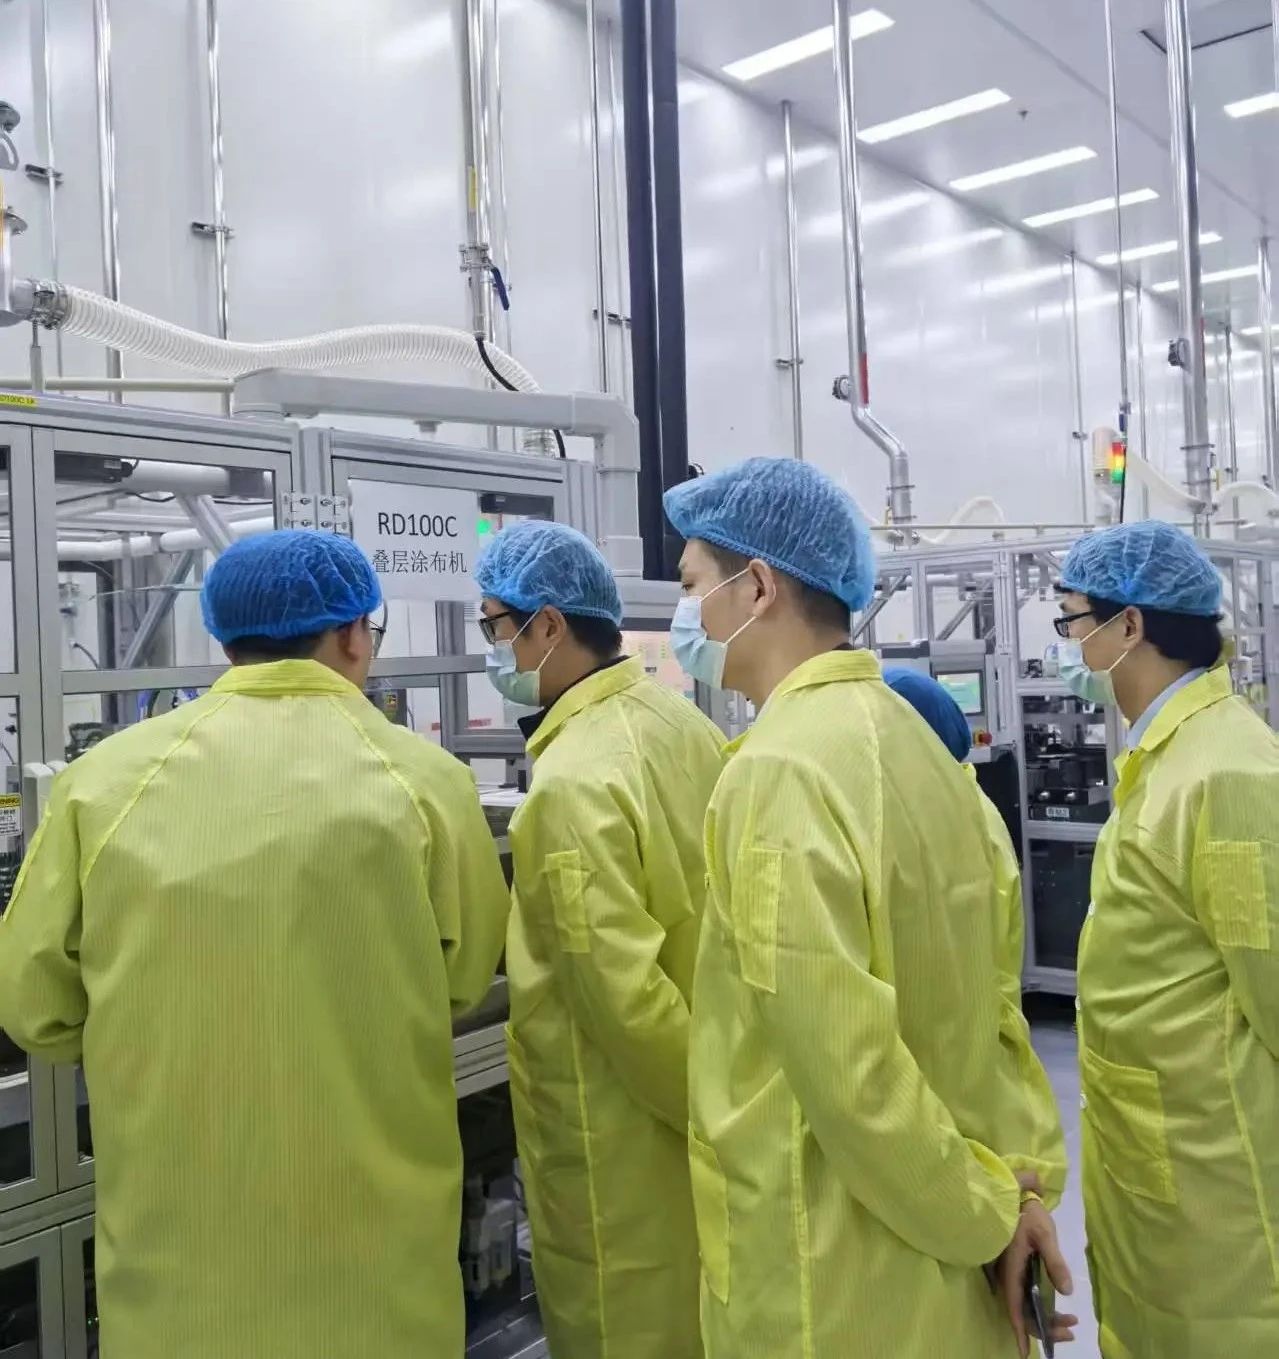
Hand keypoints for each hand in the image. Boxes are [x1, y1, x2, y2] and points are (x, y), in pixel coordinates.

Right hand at [997, 1199, 1077, 1356]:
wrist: (1014, 1196)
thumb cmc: (1027, 1214)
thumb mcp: (1044, 1234)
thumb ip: (1055, 1262)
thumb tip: (1067, 1292)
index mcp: (1011, 1270)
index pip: (1015, 1307)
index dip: (1020, 1331)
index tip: (1025, 1352)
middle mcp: (1008, 1277)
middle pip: (1022, 1312)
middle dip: (1045, 1327)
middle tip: (1072, 1329)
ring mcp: (1011, 1275)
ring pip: (1025, 1306)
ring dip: (1046, 1318)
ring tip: (1072, 1321)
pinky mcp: (1016, 1271)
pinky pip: (1026, 1297)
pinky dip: (1041, 1308)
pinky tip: (1057, 1309)